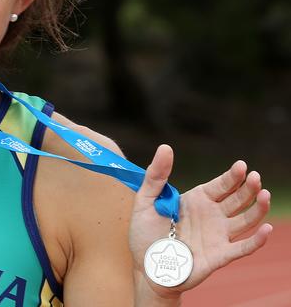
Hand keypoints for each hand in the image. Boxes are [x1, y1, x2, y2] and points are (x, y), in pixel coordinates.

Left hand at [129, 145, 272, 299]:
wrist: (145, 266)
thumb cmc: (145, 233)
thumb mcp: (146, 200)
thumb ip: (156, 175)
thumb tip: (165, 147)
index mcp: (197, 199)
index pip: (221, 184)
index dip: (233, 175)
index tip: (242, 166)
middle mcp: (212, 215)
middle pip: (237, 199)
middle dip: (249, 188)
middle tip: (256, 177)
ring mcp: (218, 235)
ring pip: (245, 220)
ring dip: (258, 209)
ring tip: (264, 195)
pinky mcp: (219, 255)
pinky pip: (243, 248)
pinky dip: (257, 240)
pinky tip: (266, 229)